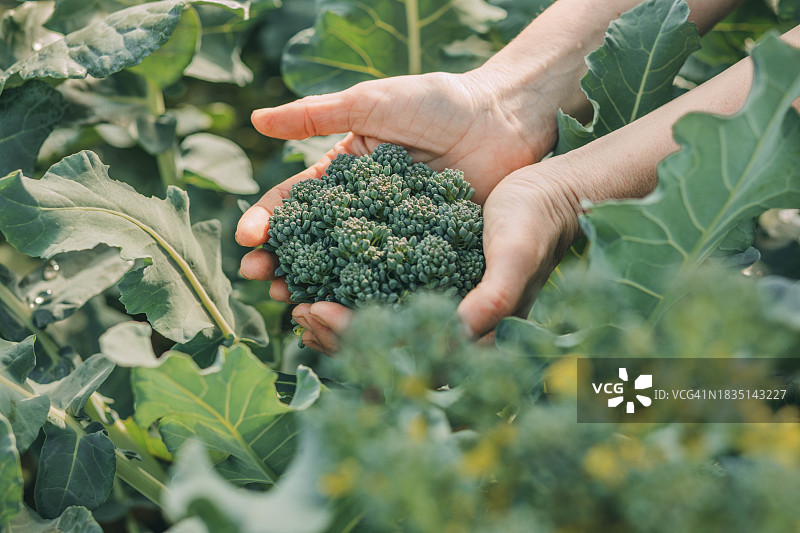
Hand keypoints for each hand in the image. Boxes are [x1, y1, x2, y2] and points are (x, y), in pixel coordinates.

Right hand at [236, 69, 565, 352]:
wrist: (503, 117)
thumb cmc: (435, 101)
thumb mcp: (371, 104)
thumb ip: (316, 115)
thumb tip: (255, 121)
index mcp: (344, 176)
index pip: (296, 202)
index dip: (267, 220)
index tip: (247, 240)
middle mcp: (363, 210)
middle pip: (314, 243)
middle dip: (283, 261)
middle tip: (260, 280)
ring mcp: (393, 236)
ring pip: (347, 267)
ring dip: (316, 285)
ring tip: (292, 302)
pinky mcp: (425, 254)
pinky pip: (393, 278)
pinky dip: (369, 296)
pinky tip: (348, 312)